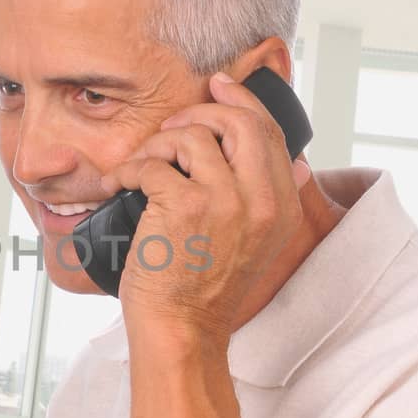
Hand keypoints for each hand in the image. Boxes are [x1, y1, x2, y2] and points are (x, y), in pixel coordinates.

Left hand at [96, 72, 309, 337]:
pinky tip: (118, 186)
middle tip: (169, 131)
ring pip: (192, 136)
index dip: (242, 100)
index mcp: (283, 207)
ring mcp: (226, 202)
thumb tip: (299, 166)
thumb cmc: (206, 291)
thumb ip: (274, 202)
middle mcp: (262, 200)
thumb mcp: (260, 247)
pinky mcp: (184, 206)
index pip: (271, 133)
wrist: (183, 332)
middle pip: (238, 121)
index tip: (218, 85)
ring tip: (141, 169)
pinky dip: (128, 170)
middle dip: (198, 113)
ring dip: (156, 146)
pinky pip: (153, 162)